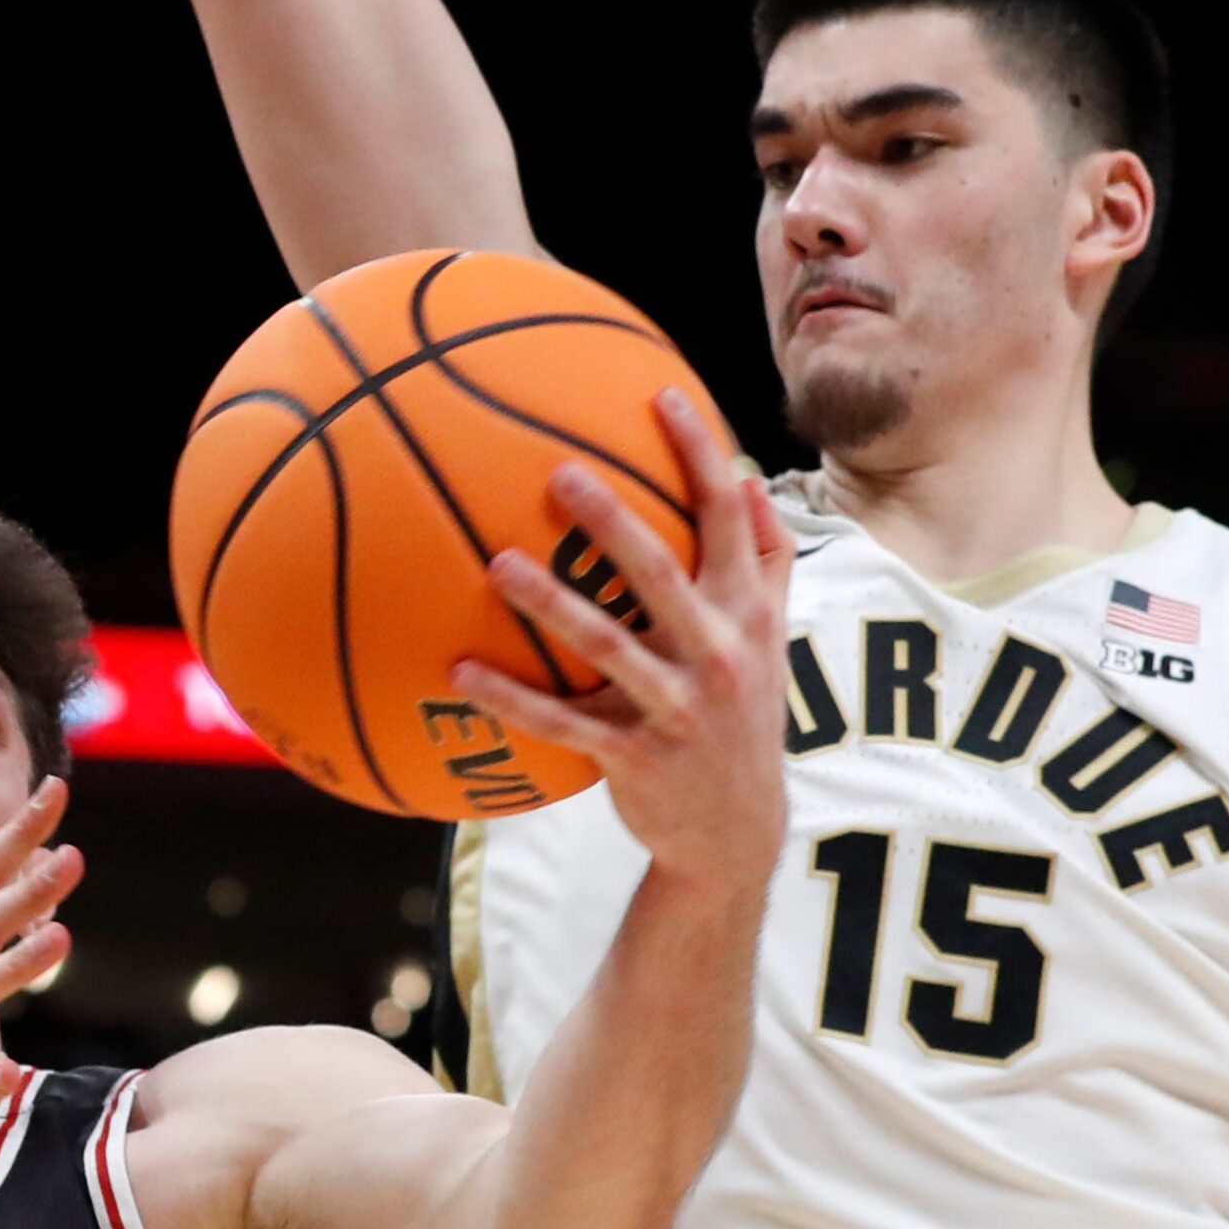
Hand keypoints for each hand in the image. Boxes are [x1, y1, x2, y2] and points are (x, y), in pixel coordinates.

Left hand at [453, 391, 791, 887]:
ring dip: (550, 604)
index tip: (663, 395)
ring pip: (607, 647)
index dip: (699, 457)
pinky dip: (511, 701)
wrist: (736, 833)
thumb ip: (766, 563)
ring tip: (496, 563)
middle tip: (561, 472)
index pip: (727, 521)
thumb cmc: (742, 716)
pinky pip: (564, 723)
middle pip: (663, 576)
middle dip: (614, 523)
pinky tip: (458, 673)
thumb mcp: (770, 640)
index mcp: (747, 615)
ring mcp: (677, 709)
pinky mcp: (636, 756)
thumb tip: (750, 483)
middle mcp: (717, 656)